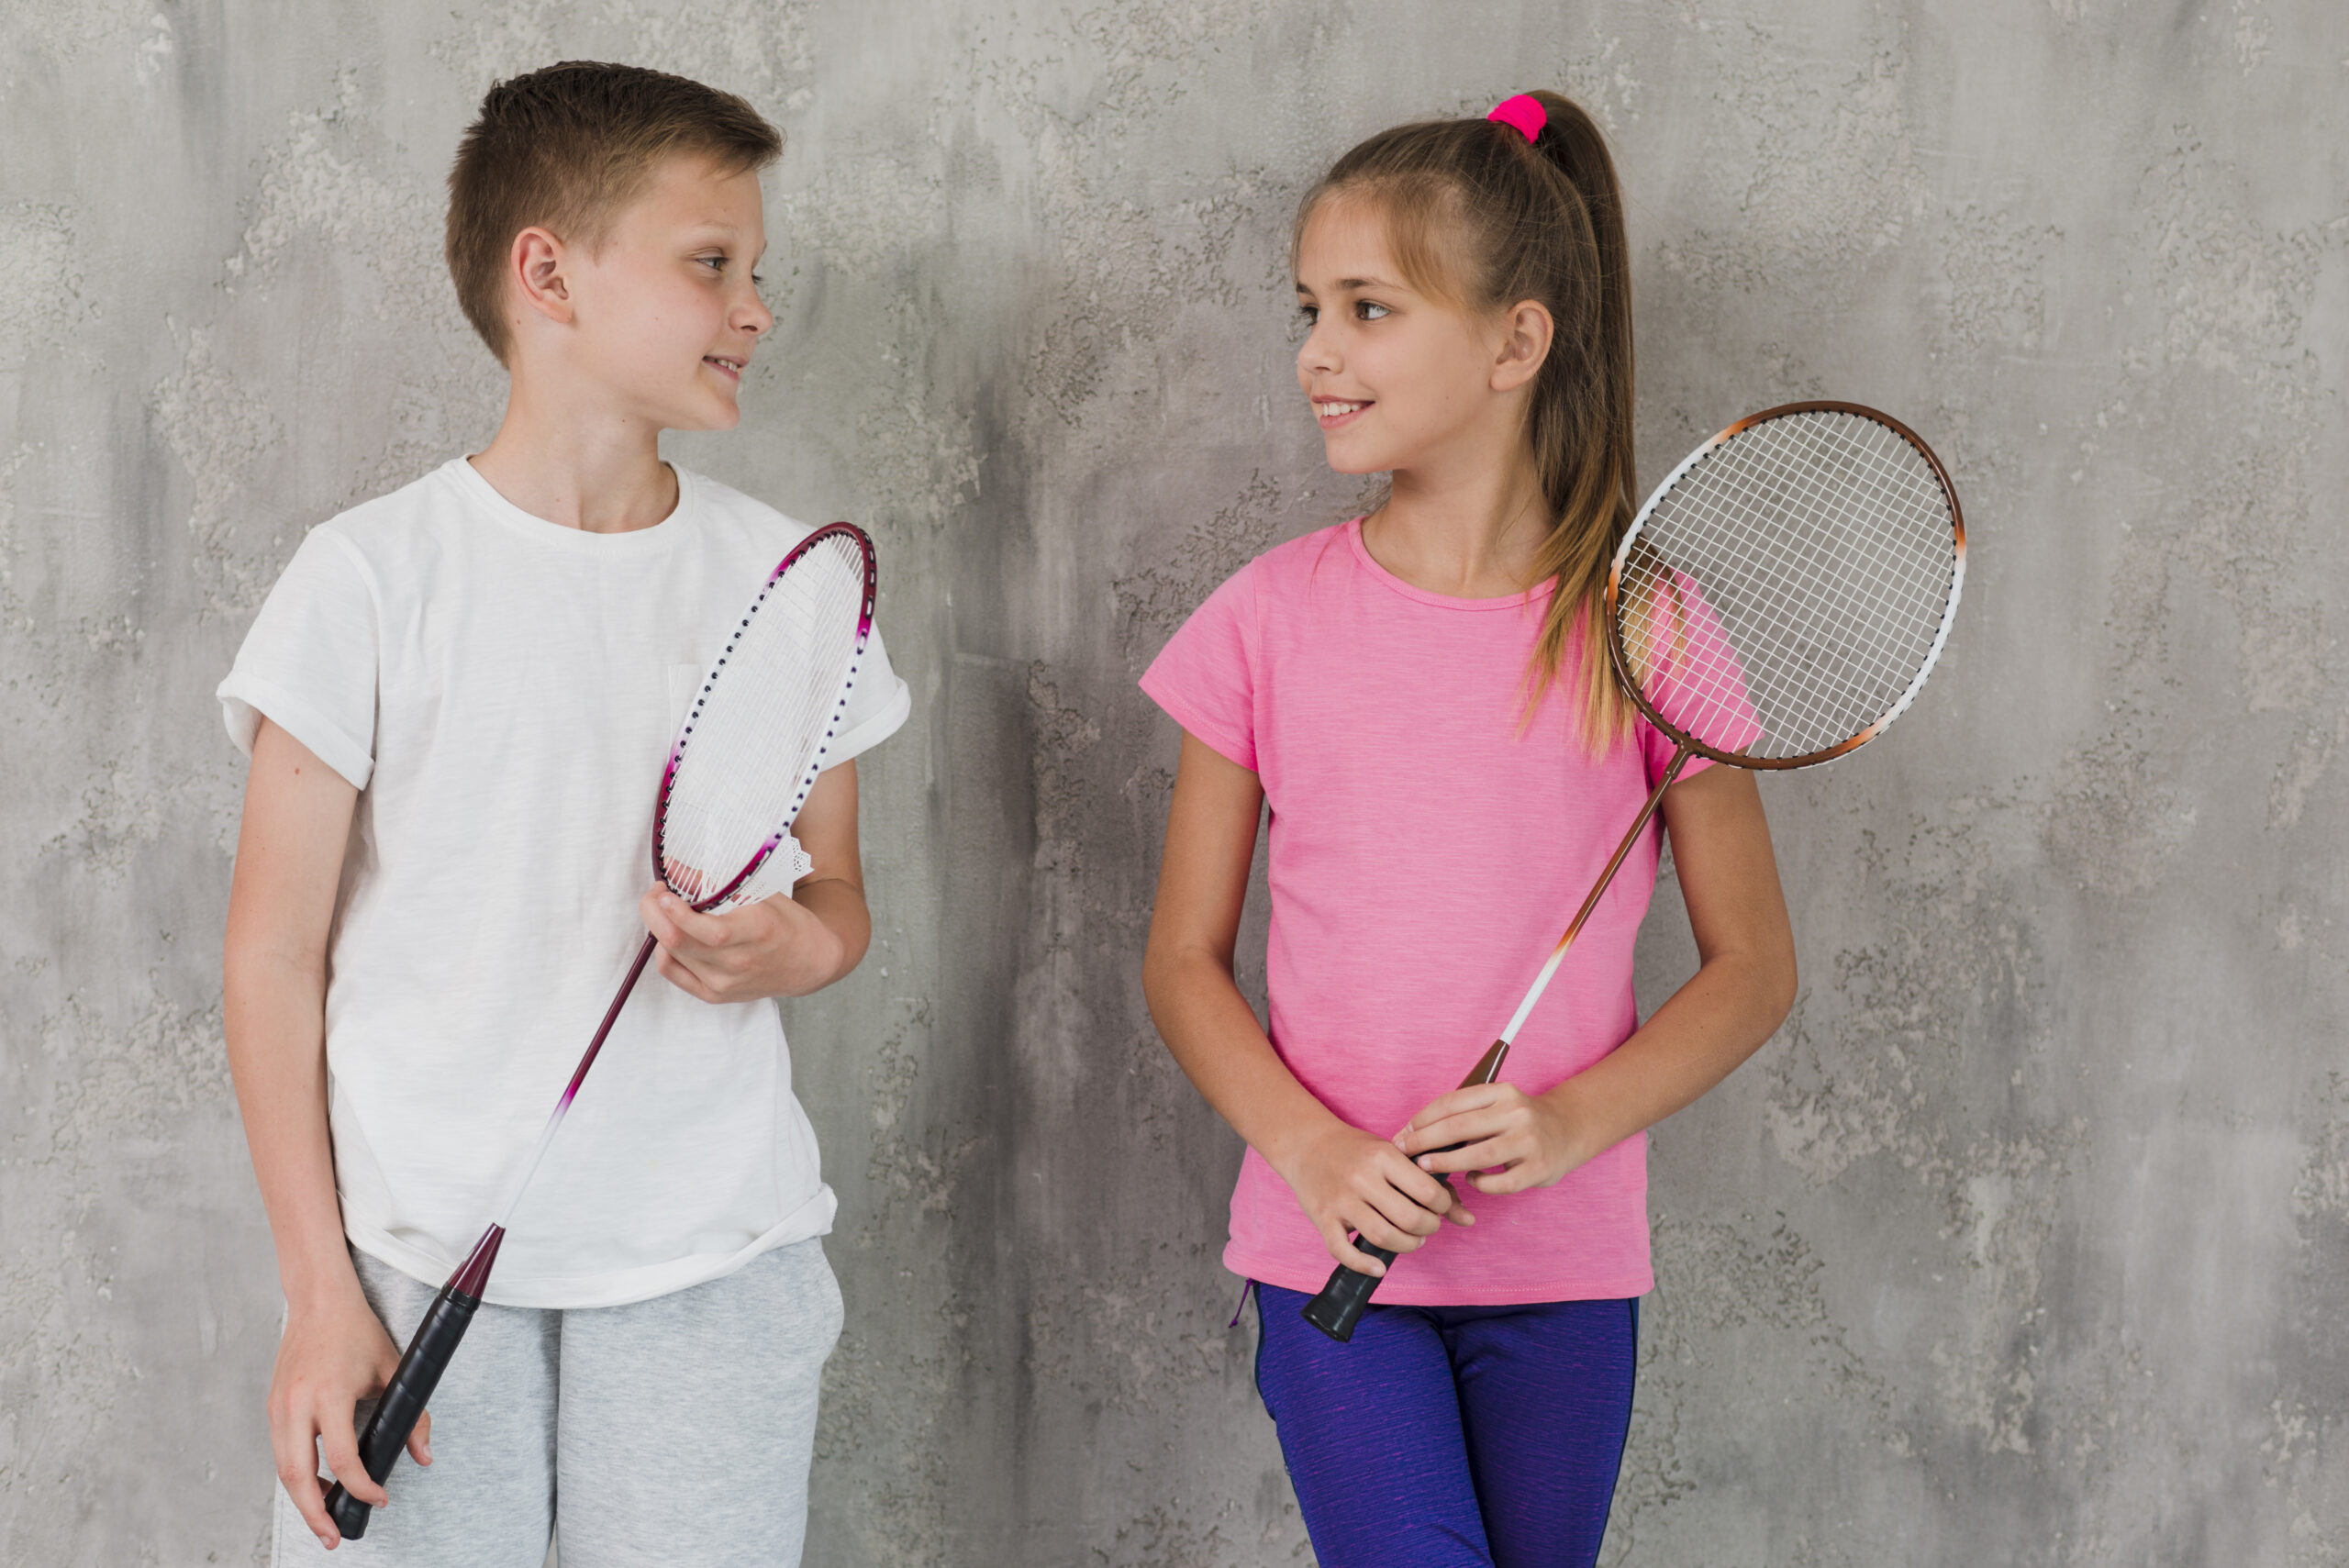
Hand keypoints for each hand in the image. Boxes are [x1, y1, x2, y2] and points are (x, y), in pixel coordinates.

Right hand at [269, 1287, 427, 1549]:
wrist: (318, 1300)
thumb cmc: (356, 1331)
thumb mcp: (394, 1368)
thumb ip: (413, 1413)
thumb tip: (423, 1456)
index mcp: (328, 1393)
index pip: (342, 1457)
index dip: (361, 1486)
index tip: (378, 1498)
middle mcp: (296, 1404)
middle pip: (298, 1475)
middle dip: (315, 1512)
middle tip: (335, 1535)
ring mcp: (279, 1406)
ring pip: (283, 1468)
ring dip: (302, 1498)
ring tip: (326, 1518)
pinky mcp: (272, 1407)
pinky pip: (280, 1452)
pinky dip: (296, 1474)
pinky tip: (317, 1484)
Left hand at [639, 886, 847, 1002]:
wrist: (809, 963)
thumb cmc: (786, 923)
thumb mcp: (761, 893)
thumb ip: (717, 882)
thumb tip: (676, 868)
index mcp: (756, 933)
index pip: (707, 931)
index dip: (676, 911)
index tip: (664, 889)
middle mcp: (738, 963)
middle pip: (678, 942)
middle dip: (654, 912)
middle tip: (656, 894)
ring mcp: (724, 984)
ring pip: (671, 955)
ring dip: (658, 927)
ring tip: (665, 910)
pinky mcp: (714, 996)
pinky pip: (674, 973)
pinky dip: (664, 950)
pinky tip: (671, 934)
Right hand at [1279, 1120, 1472, 1275]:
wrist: (1306, 1143)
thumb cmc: (1359, 1150)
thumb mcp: (1395, 1155)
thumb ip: (1432, 1184)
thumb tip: (1468, 1219)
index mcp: (1383, 1156)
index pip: (1428, 1191)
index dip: (1443, 1206)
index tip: (1439, 1207)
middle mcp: (1362, 1177)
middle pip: (1409, 1218)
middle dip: (1428, 1228)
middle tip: (1427, 1226)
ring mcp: (1340, 1199)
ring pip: (1383, 1237)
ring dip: (1406, 1246)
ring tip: (1411, 1240)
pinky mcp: (1322, 1218)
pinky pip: (1343, 1251)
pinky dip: (1365, 1265)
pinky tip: (1380, 1267)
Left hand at [1398, 1082, 1593, 1194]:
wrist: (1569, 1130)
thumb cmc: (1519, 1120)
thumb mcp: (1497, 1105)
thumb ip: (1466, 1114)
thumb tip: (1415, 1132)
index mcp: (1501, 1092)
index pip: (1453, 1102)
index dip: (1423, 1118)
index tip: (1404, 1133)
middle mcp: (1516, 1112)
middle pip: (1460, 1127)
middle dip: (1426, 1140)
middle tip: (1406, 1152)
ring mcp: (1530, 1140)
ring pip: (1479, 1155)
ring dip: (1447, 1163)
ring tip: (1426, 1168)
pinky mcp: (1539, 1167)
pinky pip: (1503, 1182)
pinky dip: (1482, 1183)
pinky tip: (1473, 1180)